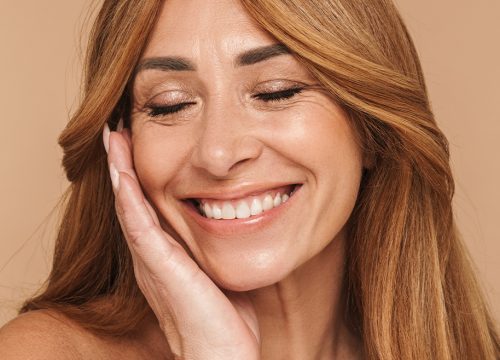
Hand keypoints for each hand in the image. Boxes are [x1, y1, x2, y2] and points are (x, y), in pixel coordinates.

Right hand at [103, 122, 260, 359]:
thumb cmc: (224, 319)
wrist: (221, 356)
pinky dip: (130, 200)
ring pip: (129, 208)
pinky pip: (141, 229)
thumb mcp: (220, 272)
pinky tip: (122, 175)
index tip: (137, 145)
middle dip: (122, 166)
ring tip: (112, 139)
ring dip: (119, 172)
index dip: (138, 177)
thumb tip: (240, 221)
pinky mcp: (162, 270)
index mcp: (166, 256)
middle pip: (131, 202)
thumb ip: (218, 247)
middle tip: (116, 131)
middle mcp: (153, 256)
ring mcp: (154, 263)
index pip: (147, 208)